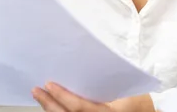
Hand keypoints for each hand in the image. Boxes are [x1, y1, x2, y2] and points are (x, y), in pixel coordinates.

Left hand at [32, 83, 154, 111]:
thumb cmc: (139, 100)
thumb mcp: (125, 89)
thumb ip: (102, 85)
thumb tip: (79, 68)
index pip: (80, 107)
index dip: (62, 96)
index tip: (49, 84)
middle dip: (49, 105)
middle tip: (37, 91)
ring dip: (51, 110)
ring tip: (41, 97)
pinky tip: (51, 106)